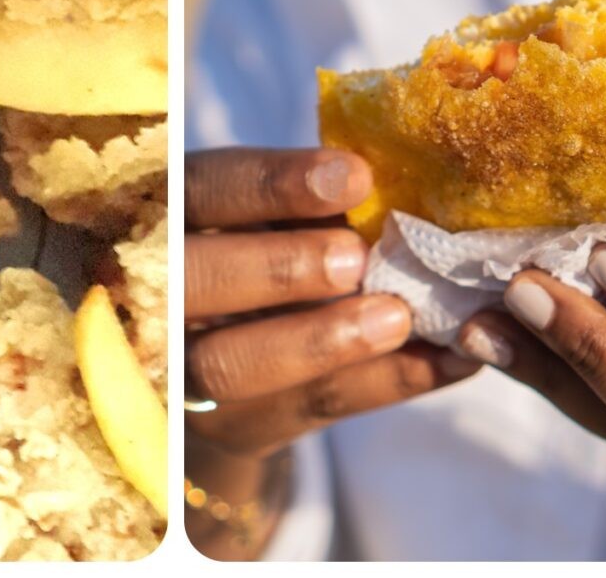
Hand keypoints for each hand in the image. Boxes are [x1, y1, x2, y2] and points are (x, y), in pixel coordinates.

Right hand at [181, 147, 478, 557]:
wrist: (224, 379)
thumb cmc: (259, 257)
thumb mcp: (263, 218)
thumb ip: (306, 203)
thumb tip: (394, 178)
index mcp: (165, 217)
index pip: (201, 189)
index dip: (270, 183)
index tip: (354, 177)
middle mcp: (157, 295)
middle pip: (194, 281)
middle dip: (279, 267)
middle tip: (355, 258)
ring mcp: (186, 374)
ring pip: (233, 363)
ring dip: (322, 340)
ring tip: (398, 318)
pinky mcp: (237, 429)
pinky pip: (308, 408)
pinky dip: (385, 382)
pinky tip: (449, 360)